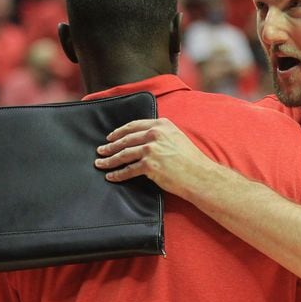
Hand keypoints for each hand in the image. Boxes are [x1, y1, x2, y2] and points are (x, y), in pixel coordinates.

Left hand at [94, 118, 214, 197]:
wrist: (199, 175)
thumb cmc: (191, 159)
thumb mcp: (177, 137)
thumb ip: (161, 134)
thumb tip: (143, 139)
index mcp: (161, 124)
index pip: (134, 125)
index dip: (119, 131)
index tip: (111, 136)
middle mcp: (155, 134)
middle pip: (126, 139)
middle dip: (111, 146)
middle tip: (101, 150)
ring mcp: (151, 149)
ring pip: (124, 154)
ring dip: (109, 160)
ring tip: (101, 163)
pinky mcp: (149, 165)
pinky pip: (128, 170)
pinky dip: (118, 174)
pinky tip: (111, 176)